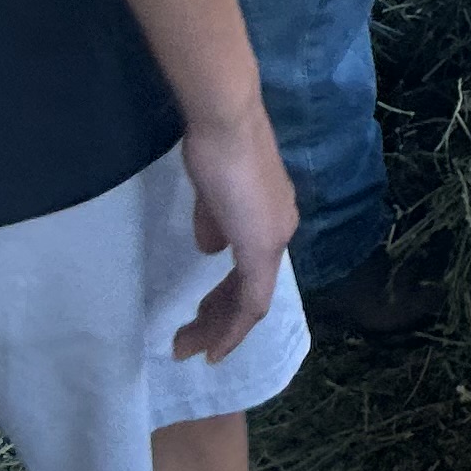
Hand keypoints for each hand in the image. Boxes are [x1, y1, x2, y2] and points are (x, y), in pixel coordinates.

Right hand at [173, 104, 297, 363]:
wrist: (226, 123)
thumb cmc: (215, 146)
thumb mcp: (211, 192)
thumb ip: (214, 221)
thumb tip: (211, 247)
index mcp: (272, 215)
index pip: (254, 269)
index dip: (229, 298)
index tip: (204, 315)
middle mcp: (281, 230)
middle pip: (254, 291)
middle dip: (220, 319)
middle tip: (190, 338)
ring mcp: (274, 239)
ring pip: (252, 302)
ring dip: (219, 328)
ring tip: (189, 346)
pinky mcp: (262, 247)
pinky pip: (251, 302)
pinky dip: (232, 329)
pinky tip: (212, 347)